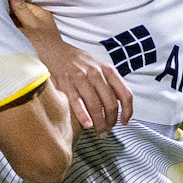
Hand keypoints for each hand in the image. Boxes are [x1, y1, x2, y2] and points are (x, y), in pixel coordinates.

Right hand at [8, 0, 132, 133]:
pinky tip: (87, 125)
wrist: (54, 50)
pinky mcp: (66, 83)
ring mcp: (81, 78)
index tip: (125, 122)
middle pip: (111, 103)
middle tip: (107, 130)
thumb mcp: (99, 67)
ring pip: (96, 105)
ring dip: (99, 123)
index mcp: (108, 70)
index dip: (128, 111)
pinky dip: (84, 116)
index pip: (125, 94)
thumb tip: (120, 105)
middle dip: (111, 121)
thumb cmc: (78, 62)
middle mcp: (96, 73)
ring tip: (99, 132)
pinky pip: (77, 103)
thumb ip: (110, 83)